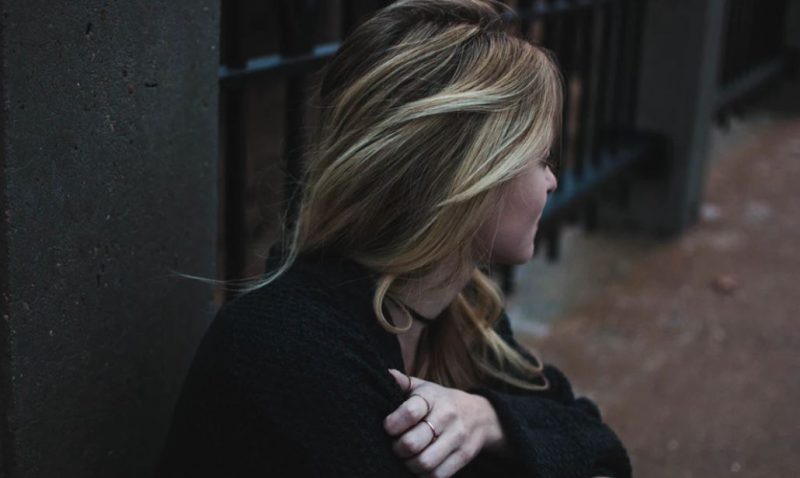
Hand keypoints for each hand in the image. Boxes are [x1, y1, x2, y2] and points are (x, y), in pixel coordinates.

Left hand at [383, 368, 498, 477]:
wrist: (480, 415)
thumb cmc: (441, 401)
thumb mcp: (424, 387)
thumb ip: (402, 382)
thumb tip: (384, 374)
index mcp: (432, 397)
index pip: (410, 412)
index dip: (392, 424)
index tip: (388, 427)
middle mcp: (446, 416)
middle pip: (412, 443)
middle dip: (397, 448)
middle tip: (396, 445)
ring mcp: (457, 438)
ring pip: (424, 463)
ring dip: (409, 464)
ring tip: (407, 457)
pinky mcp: (464, 456)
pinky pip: (438, 475)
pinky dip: (423, 475)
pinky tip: (420, 467)